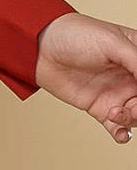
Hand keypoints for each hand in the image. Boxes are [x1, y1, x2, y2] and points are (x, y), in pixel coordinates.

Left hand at [34, 12, 136, 144]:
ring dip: (132, 119)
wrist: (41, 48)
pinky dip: (123, 134)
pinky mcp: (101, 108)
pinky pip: (118, 127)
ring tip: (115, 113)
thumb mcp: (111, 42)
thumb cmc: (75, 35)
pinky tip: (120, 133)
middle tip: (133, 107)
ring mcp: (117, 94)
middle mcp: (131, 77)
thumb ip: (136, 59)